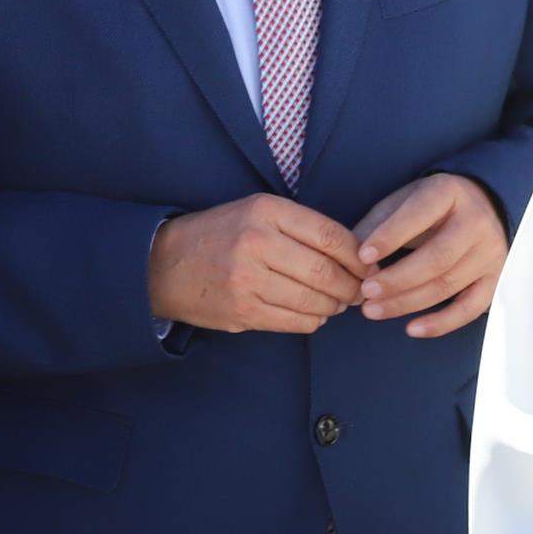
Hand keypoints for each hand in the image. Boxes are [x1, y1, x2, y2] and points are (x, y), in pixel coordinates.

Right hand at [147, 194, 366, 333]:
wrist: (163, 264)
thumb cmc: (221, 235)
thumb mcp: (257, 212)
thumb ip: (302, 229)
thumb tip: (357, 259)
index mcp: (265, 211)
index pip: (331, 236)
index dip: (359, 258)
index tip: (368, 268)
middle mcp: (257, 242)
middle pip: (326, 272)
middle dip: (351, 287)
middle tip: (358, 292)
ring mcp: (248, 279)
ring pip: (314, 301)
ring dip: (334, 307)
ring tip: (334, 303)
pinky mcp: (243, 311)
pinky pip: (296, 322)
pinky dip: (312, 320)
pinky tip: (310, 313)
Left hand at [351, 173, 506, 338]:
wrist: (481, 205)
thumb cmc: (429, 206)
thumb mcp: (403, 201)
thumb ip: (377, 224)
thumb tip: (347, 256)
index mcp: (448, 193)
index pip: (419, 215)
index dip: (390, 237)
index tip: (362, 256)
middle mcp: (476, 222)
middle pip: (437, 258)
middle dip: (397, 278)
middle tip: (365, 292)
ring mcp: (490, 253)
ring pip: (448, 285)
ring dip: (407, 302)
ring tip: (372, 310)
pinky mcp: (494, 279)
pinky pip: (470, 308)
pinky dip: (441, 323)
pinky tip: (411, 329)